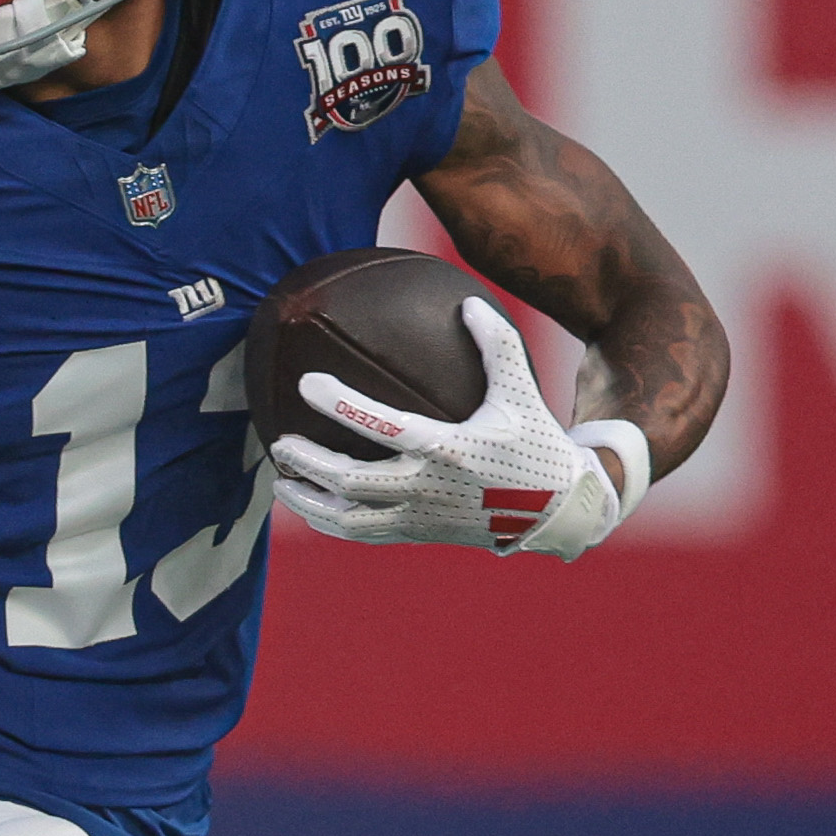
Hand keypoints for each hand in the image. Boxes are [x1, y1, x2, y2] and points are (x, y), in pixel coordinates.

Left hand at [273, 296, 645, 559]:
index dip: (340, 404)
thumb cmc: (535, 442)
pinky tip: (312, 506)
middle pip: (350, 481)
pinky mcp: (417, 534)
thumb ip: (495, 345)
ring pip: (348, 519)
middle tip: (278, 442)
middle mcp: (426, 486)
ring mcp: (419, 516)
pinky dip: (331, 522)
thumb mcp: (520, 391)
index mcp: (447, 448)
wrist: (556, 510)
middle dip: (308, 463)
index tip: (307, 384)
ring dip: (309, 503)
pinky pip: (363, 534)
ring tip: (281, 483)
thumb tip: (467, 301)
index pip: (380, 424)